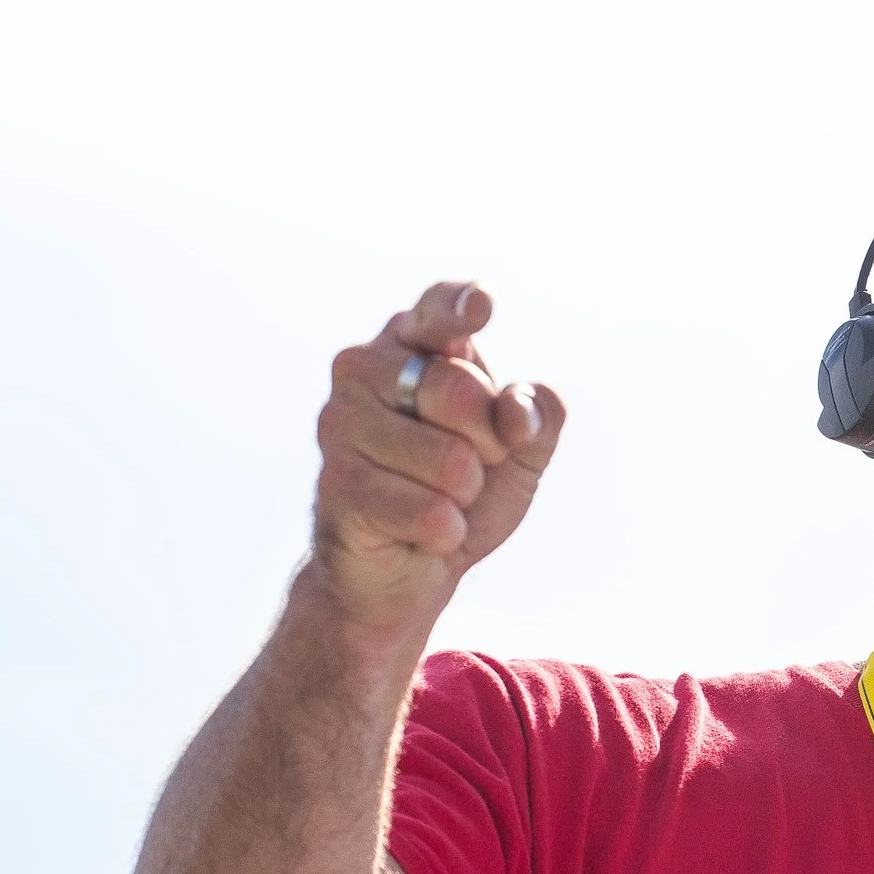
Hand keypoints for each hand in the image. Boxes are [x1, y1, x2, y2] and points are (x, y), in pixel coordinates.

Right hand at [308, 281, 565, 638]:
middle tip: (467, 469)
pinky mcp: (336, 483)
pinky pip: (430, 511)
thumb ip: (537, 418)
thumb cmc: (463, 492)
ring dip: (464, 496)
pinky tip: (420, 532)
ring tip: (437, 499)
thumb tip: (520, 410)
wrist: (411, 568)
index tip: (481, 306)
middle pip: (459, 391)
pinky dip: (445, 532)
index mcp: (411, 344)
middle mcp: (363, 369)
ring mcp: (340, 424)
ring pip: (450, 461)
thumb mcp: (520, 453)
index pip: (437, 311)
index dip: (459, 307)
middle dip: (488, 444)